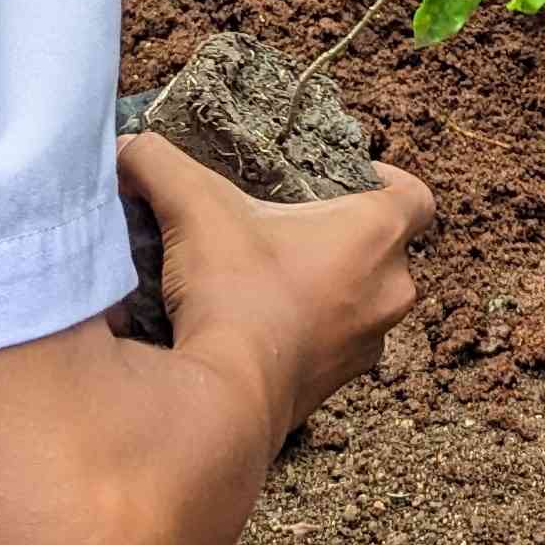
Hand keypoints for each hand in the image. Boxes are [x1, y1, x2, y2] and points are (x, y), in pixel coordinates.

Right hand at [126, 134, 433, 450]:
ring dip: (326, 285)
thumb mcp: (193, 206)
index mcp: (377, 235)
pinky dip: (308, 329)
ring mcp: (369, 343)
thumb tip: (129, 146)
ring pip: (361, 299)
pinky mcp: (339, 383)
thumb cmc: (233, 292)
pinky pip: (335, 342)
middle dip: (341, 235)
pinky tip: (261, 322)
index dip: (384, 180)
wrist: (227, 398)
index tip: (342, 177)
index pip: (415, 196)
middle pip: (384, 248)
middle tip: (289, 225)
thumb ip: (160, 161)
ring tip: (270, 276)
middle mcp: (390, 291)